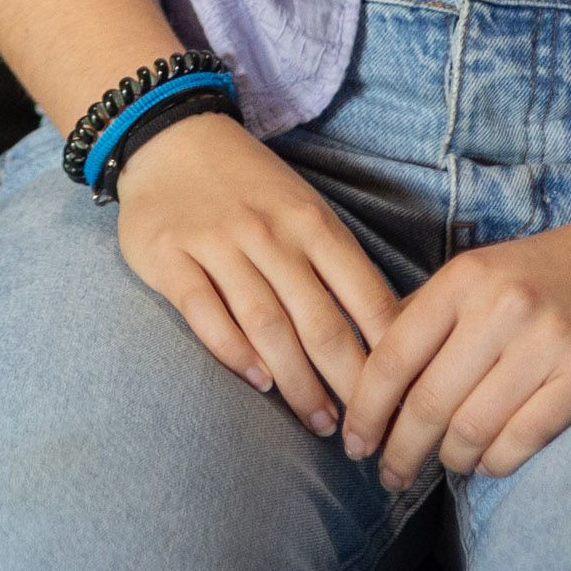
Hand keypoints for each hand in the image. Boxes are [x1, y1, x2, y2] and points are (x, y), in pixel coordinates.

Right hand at [110, 112, 401, 434]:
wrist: (168, 137)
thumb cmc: (247, 186)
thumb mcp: (303, 208)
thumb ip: (337, 264)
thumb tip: (388, 334)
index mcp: (313, 222)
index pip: (366, 297)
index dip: (390, 356)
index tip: (402, 401)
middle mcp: (270, 233)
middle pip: (320, 321)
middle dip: (348, 384)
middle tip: (364, 433)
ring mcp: (218, 243)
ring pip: (267, 324)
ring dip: (298, 381)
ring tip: (319, 422)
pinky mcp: (170, 256)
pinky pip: (206, 312)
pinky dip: (234, 351)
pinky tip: (258, 381)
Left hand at [340, 200, 570, 487]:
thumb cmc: (551, 270)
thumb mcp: (482, 271)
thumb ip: (431, 315)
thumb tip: (376, 378)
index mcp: (464, 278)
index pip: (393, 355)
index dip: (366, 409)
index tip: (355, 443)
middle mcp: (501, 307)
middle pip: (428, 401)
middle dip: (400, 450)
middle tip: (389, 475)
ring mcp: (547, 341)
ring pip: (473, 427)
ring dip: (450, 460)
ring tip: (444, 467)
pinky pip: (524, 438)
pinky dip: (496, 461)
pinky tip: (487, 463)